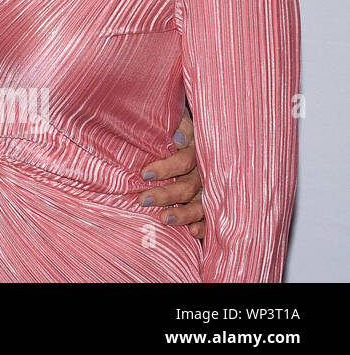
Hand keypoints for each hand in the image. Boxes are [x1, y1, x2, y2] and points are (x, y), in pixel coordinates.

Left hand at [139, 113, 204, 237]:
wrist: (197, 139)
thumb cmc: (176, 131)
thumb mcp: (178, 121)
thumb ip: (178, 127)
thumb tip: (177, 138)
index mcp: (197, 151)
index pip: (184, 161)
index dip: (166, 167)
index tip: (144, 174)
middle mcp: (204, 173)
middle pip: (189, 186)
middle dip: (166, 194)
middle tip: (143, 200)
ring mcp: (209, 191)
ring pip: (199, 205)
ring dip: (183, 214)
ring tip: (163, 219)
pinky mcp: (211, 206)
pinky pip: (210, 219)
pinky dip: (203, 227)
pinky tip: (192, 232)